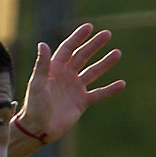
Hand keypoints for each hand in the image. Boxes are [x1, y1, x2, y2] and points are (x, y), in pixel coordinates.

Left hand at [16, 23, 124, 145]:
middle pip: (83, 56)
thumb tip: (42, 44)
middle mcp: (66, 76)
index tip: (89, 27)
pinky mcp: (82, 102)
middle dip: (94, 45)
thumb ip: (42, 65)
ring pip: (93, 72)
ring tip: (117, 53)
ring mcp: (75, 88)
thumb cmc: (34, 106)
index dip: (78, 37)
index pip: (68, 48)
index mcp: (55, 68)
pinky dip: (110, 90)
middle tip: (107, 34)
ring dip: (105, 63)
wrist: (38, 129)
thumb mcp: (37, 84)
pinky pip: (99, 94)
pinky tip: (121, 84)